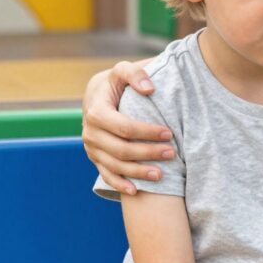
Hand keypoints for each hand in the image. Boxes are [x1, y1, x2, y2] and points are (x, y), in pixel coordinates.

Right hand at [82, 61, 173, 194]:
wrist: (98, 95)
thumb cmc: (117, 83)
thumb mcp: (122, 71)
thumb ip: (135, 74)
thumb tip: (149, 89)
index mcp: (96, 111)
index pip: (123, 126)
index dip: (146, 132)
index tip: (169, 133)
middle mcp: (90, 132)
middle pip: (121, 149)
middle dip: (147, 153)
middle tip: (172, 153)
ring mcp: (92, 148)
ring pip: (115, 166)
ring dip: (138, 173)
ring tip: (161, 174)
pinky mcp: (95, 158)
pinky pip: (106, 175)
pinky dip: (120, 185)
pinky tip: (136, 191)